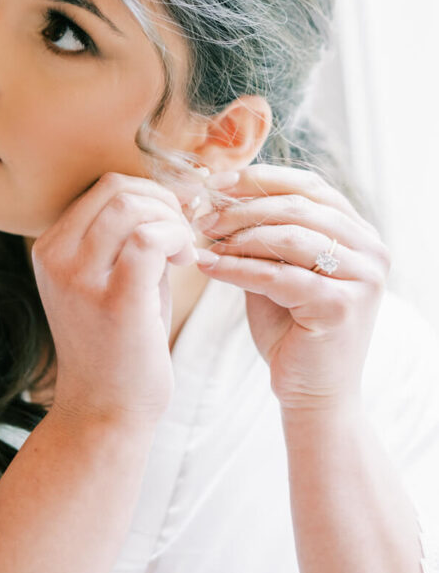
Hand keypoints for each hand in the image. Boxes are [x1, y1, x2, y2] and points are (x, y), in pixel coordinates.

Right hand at [30, 172, 198, 428]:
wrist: (104, 412)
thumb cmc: (116, 345)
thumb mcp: (106, 280)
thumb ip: (125, 237)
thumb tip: (170, 195)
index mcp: (50, 248)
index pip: (104, 188)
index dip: (148, 193)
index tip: (172, 219)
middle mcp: (56, 258)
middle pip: (117, 189)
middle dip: (162, 201)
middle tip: (182, 234)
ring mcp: (79, 278)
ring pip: (131, 206)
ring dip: (171, 220)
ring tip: (183, 252)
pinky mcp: (113, 300)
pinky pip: (148, 239)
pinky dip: (175, 238)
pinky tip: (184, 262)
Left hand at [195, 165, 391, 411]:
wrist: (312, 393)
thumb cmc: (290, 328)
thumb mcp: (277, 266)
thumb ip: (262, 231)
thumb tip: (216, 193)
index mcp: (359, 232)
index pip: (308, 185)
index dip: (258, 179)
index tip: (214, 183)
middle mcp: (371, 249)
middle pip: (298, 206)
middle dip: (242, 207)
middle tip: (201, 216)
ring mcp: (363, 277)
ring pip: (289, 237)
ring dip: (238, 236)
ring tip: (203, 242)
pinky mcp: (342, 306)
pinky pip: (278, 275)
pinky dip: (237, 268)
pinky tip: (208, 267)